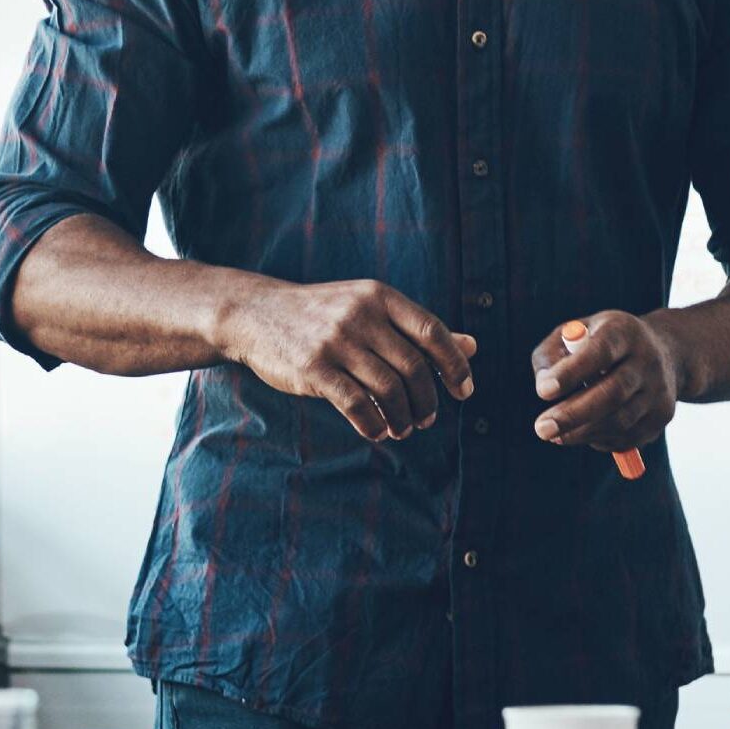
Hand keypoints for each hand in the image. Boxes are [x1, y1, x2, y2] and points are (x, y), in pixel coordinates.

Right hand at [223, 277, 475, 441]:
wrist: (257, 313)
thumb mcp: (372, 309)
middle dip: (427, 401)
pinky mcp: (313, 368)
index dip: (455, 366)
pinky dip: (373, 425)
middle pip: (414, 367)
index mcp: (380, 297)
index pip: (432, 332)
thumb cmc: (323, 314)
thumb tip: (472, 346)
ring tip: (402, 429)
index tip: (463, 392)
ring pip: (388, 390)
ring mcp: (336, 341)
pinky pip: (356, 404)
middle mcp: (361, 315)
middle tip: (426, 420)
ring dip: (402, 418)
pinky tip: (376, 431)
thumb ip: (418, 329)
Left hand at [532, 310, 679, 452]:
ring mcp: (659, 389)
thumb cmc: (603, 343)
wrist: (663, 352)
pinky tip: (583, 432)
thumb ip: (551, 355)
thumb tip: (544, 388)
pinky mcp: (662, 415)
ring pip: (619, 421)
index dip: (571, 373)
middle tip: (541, 429)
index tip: (543, 392)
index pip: (600, 352)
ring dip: (581, 433)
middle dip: (573, 415)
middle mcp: (647, 359)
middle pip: (612, 393)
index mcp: (624, 332)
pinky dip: (599, 440)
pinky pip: (627, 437)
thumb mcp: (574, 334)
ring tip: (554, 434)